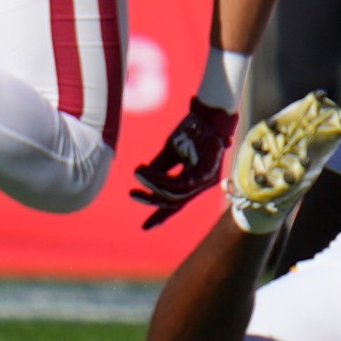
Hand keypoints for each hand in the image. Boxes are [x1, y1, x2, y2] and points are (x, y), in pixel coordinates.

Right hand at [129, 100, 237, 228]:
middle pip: (175, 202)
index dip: (161, 215)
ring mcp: (207, 180)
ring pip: (175, 194)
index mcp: (196, 179)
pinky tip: (145, 171)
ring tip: (137, 174)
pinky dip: (159, 179)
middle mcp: (203, 183)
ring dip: (153, 186)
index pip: (177, 202)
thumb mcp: (172, 151)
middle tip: (132, 194)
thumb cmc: (192, 129)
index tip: (145, 227)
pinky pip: (179, 184)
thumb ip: (162, 168)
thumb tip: (147, 180)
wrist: (208, 113)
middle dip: (151, 200)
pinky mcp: (206, 173)